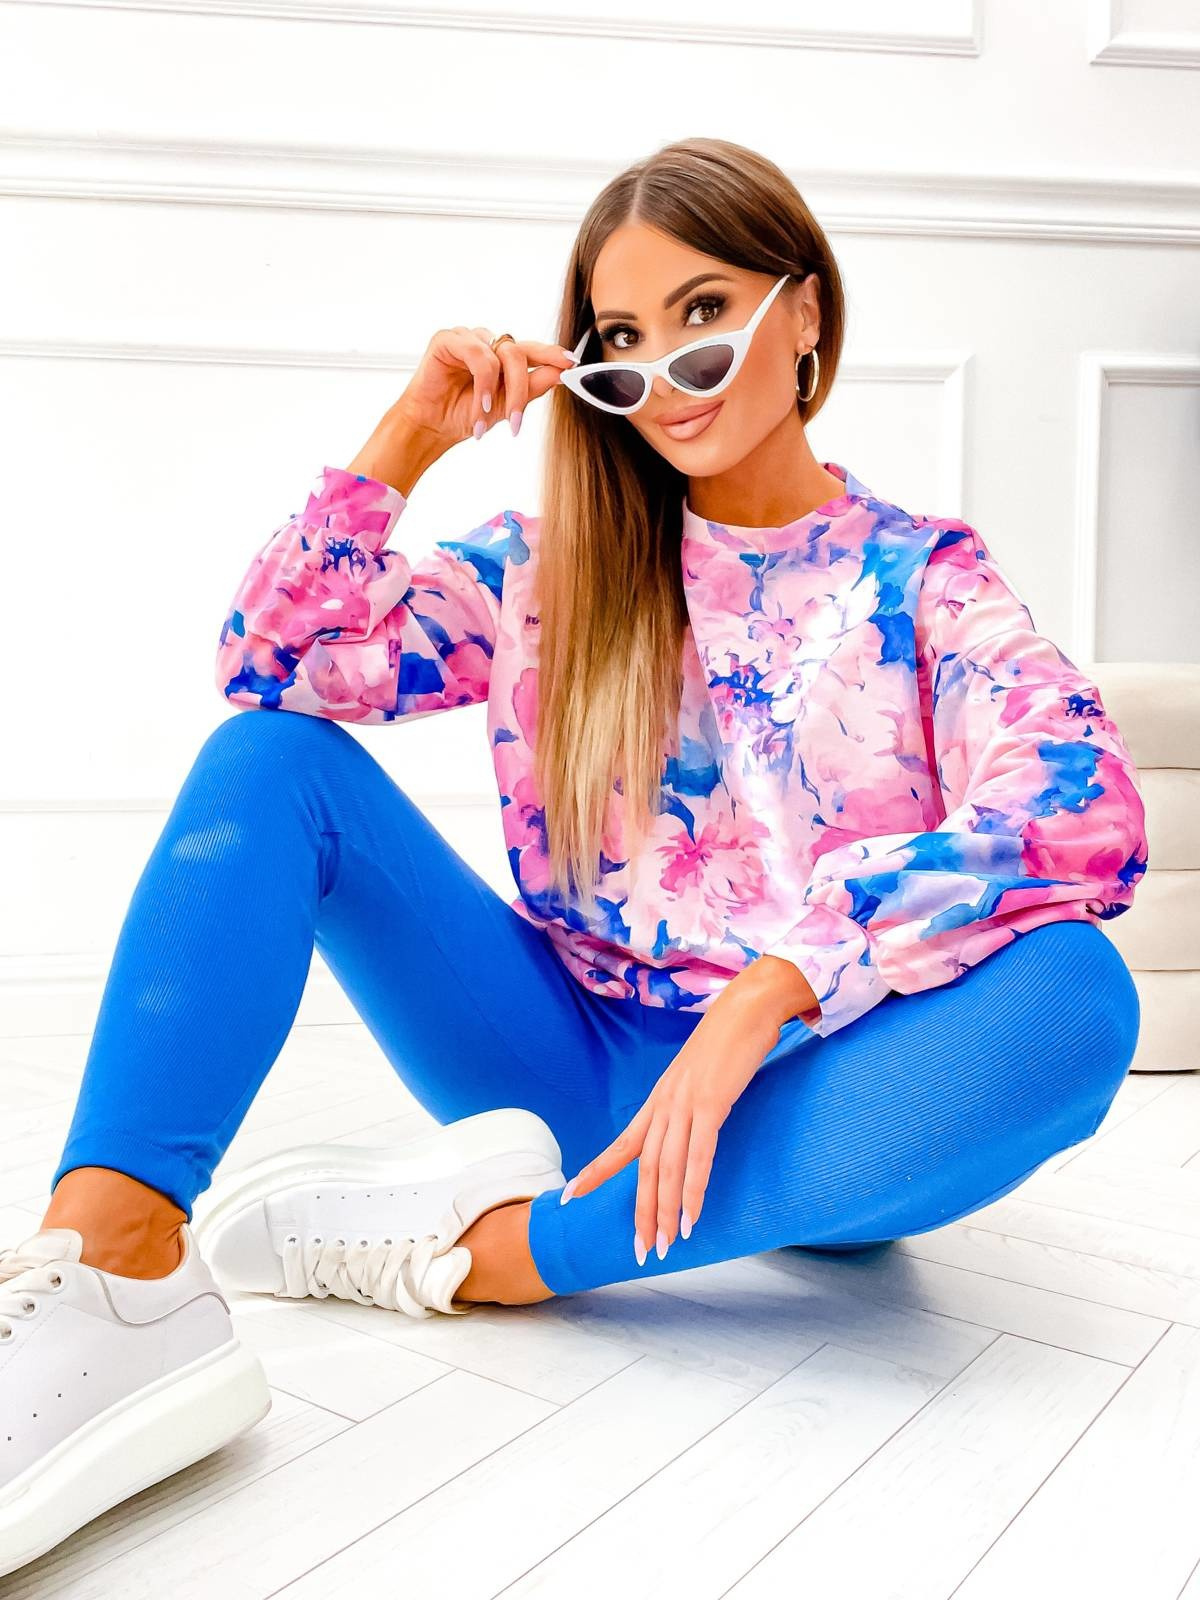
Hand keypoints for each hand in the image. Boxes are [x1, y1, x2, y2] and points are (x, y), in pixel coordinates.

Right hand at [393, 327, 578, 450]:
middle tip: (516, 421)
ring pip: (501, 354)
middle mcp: (487, 343)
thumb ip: (531, 387)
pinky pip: (478, 356)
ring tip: (486, 418)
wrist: (433, 427)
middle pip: (520, 354)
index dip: (552, 354)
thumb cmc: (464, 415)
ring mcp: (468, 339)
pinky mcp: (448, 339)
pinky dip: (482, 383)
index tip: (572, 363)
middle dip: (521, 390)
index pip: (532, 350)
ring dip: (498, 392)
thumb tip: (560, 373)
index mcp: (501, 357)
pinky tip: (479, 404)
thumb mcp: (506, 406)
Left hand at [558, 974, 789, 1265]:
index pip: (621, 1145)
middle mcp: (663, 1105)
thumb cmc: (728, 1042)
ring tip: (665, 1246)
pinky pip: (699, 1156)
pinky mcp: (711, 1104)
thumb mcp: (700, 1077)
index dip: (595, 1172)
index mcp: (658, 1101)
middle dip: (641, 1213)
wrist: (747, 1007)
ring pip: (667, 1169)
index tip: (569, 1197)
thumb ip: (690, 1104)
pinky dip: (694, 1189)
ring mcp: (685, 1104)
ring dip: (666, 1212)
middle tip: (641, 1251)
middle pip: (643, 1168)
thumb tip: (692, 1129)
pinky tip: (692, 1216)